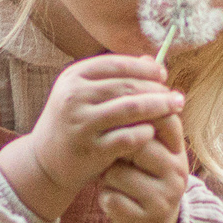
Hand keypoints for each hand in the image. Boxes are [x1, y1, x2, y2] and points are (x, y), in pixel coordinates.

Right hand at [0, 55, 181, 222]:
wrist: (45, 161)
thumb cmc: (74, 123)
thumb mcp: (85, 95)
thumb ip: (115, 78)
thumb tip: (151, 60)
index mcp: (73, 77)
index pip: (117, 64)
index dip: (144, 69)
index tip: (163, 75)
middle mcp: (74, 97)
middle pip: (127, 86)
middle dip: (157, 90)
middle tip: (176, 96)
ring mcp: (81, 123)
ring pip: (130, 109)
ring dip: (159, 108)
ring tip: (175, 110)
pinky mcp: (90, 149)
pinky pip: (127, 138)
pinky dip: (145, 133)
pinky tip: (153, 132)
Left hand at [101, 109, 189, 222]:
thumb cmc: (144, 176)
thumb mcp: (151, 150)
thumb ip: (144, 122)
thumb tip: (132, 75)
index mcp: (178, 151)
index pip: (163, 120)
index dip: (136, 116)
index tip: (117, 119)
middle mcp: (177, 173)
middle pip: (135, 145)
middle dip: (115, 148)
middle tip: (111, 154)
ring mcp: (163, 198)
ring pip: (117, 173)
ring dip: (106, 175)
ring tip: (112, 178)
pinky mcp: (145, 220)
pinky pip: (111, 199)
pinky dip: (104, 197)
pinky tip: (111, 197)